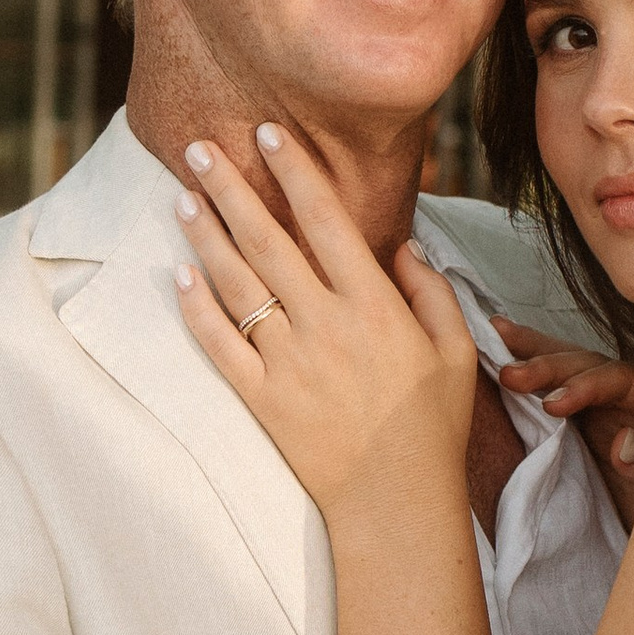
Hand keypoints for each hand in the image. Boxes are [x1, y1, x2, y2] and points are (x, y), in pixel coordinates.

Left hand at [173, 127, 479, 511]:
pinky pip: (220, 344)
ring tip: (182, 197)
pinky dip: (197, 307)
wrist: (396, 502)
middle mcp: (326, 324)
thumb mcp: (455, 351)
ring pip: (236, 284)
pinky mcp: (262, 398)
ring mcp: (288, 361)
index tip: (268, 132)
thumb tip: (404, 248)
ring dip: (205, 235)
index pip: (326, 219)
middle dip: (230, 186)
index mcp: (374, 305)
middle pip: (267, 239)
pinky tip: (179, 274)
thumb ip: (432, 291)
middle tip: (197, 147)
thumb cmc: (433, 426)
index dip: (294, 171)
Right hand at [492, 319, 633, 528]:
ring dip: (531, 348)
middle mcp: (630, 388)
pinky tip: (502, 338)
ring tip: (493, 334)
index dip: (586, 387)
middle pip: (588, 363)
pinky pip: (555, 375)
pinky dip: (529, 354)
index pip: (621, 381)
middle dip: (548, 366)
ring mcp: (604, 394)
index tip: (552, 403)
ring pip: (569, 360)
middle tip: (508, 375)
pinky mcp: (582, 406)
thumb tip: (622, 441)